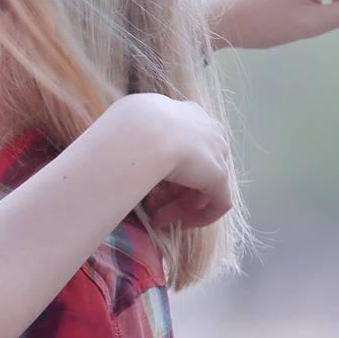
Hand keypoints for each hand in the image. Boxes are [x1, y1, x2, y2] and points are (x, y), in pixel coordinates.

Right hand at [115, 94, 232, 229]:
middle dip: (173, 190)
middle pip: (196, 166)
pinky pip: (220, 202)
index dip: (169, 166)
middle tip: (150, 206)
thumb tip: (118, 145)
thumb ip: (137, 135)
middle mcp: (208, 130)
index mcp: (187, 113)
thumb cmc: (127, 128)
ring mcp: (215, 152)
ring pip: (203, 185)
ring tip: (156, 219)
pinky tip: (185, 224)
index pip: (185, 143)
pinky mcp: (219, 175)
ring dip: (179, 205)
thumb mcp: (130, 124)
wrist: (139, 134)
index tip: (148, 181)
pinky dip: (204, 216)